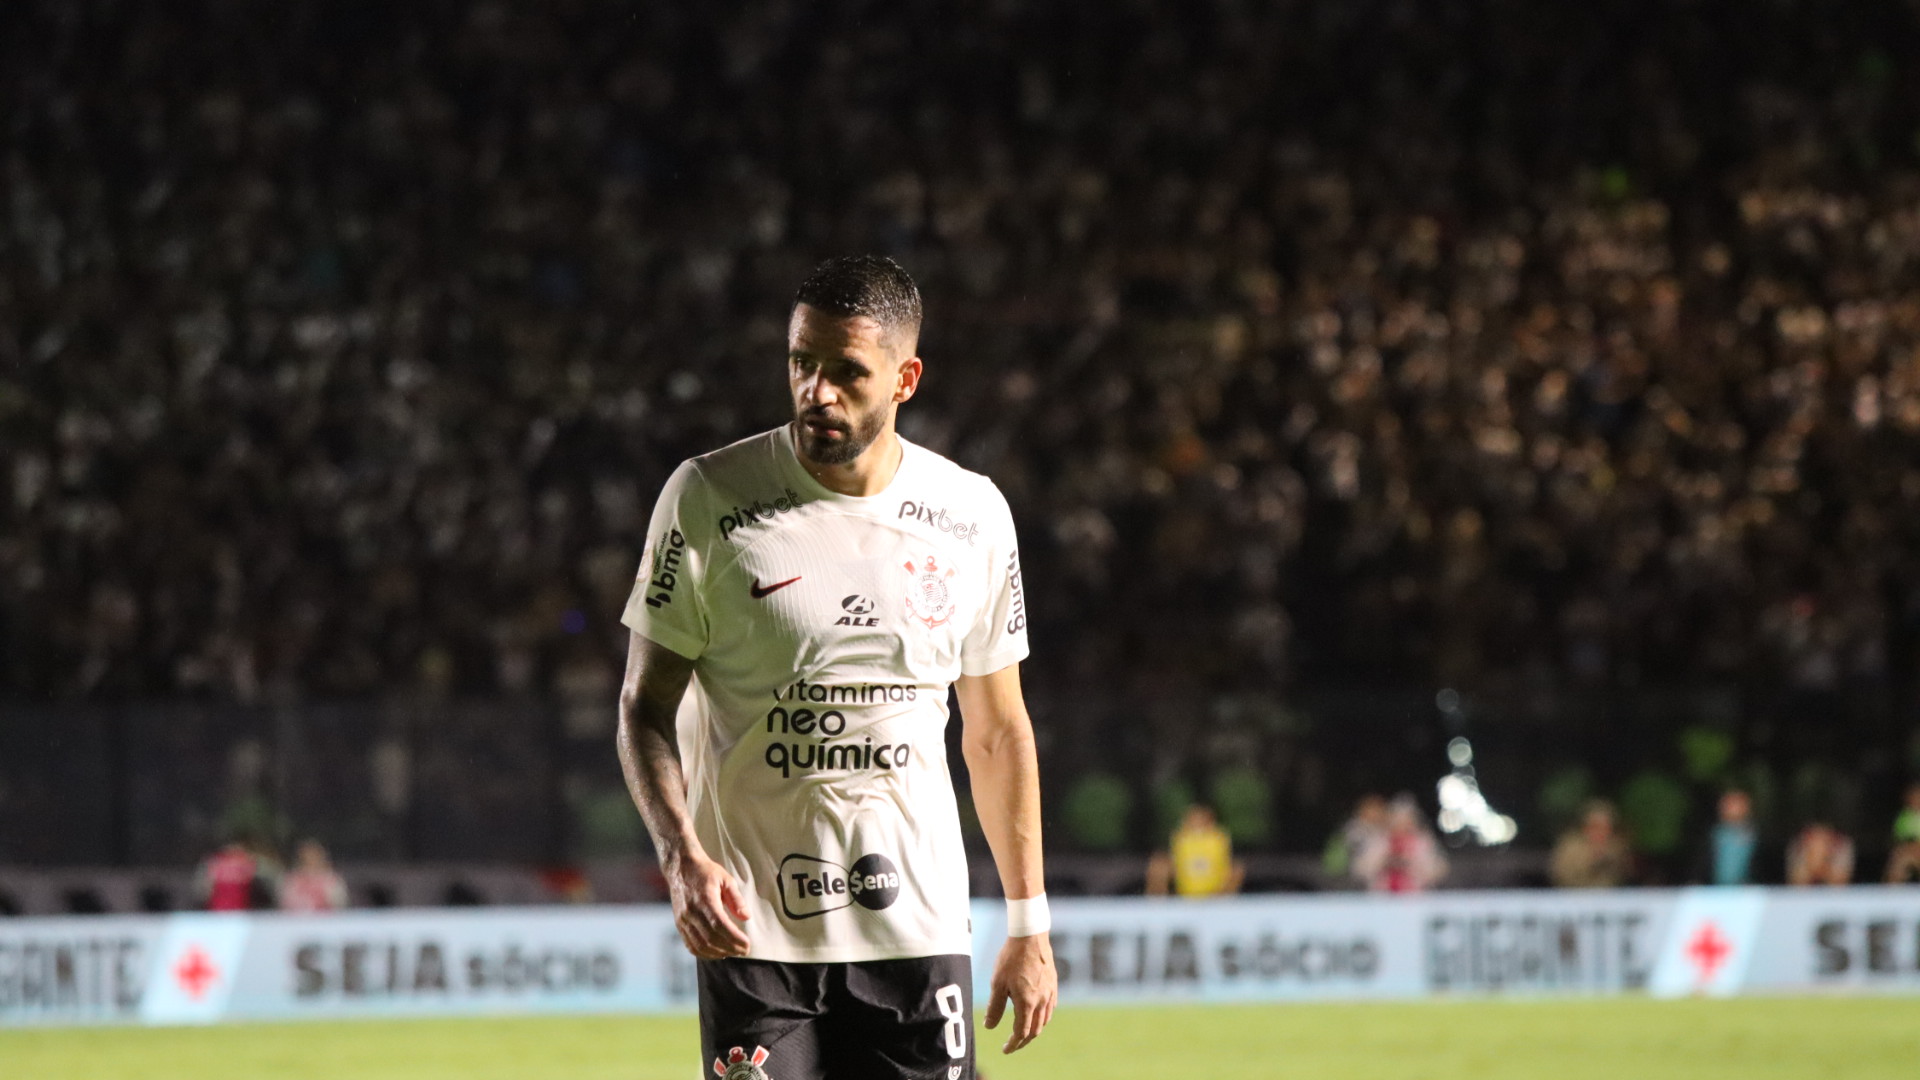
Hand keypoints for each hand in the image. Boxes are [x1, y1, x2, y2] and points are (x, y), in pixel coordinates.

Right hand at [665, 849, 750, 958]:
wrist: (681, 867)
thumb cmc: (706, 872)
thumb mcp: (726, 879)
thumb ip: (736, 899)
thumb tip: (746, 917)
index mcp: (705, 900)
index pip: (720, 926)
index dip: (734, 939)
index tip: (747, 945)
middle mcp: (691, 912)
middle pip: (711, 939)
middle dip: (730, 948)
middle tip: (744, 950)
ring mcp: (683, 920)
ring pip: (700, 945)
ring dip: (718, 953)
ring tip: (733, 952)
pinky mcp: (679, 924)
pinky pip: (690, 945)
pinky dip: (704, 953)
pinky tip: (717, 953)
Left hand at [983, 933, 1056, 1053]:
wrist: (1030, 936)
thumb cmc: (1011, 958)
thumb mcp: (997, 983)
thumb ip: (994, 1007)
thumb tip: (989, 1027)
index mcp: (1027, 1003)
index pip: (1021, 1032)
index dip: (1013, 1044)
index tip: (1005, 1049)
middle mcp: (1042, 1001)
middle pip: (1035, 1030)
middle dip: (1023, 1041)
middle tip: (1013, 1045)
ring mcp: (1050, 993)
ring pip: (1044, 1020)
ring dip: (1034, 1030)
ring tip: (1023, 1032)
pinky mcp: (1053, 984)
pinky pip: (1050, 1008)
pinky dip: (1042, 1017)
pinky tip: (1036, 1014)